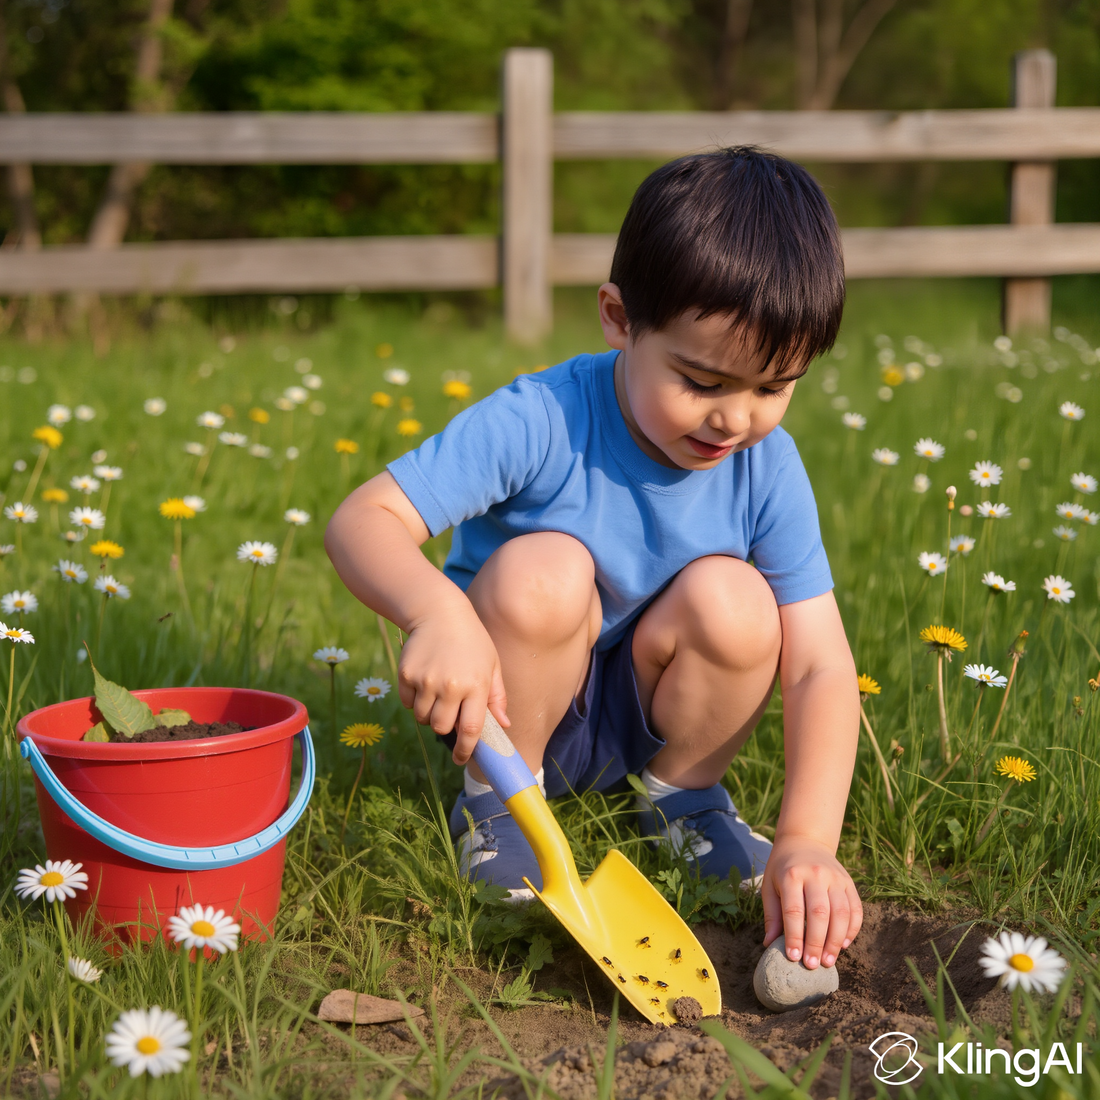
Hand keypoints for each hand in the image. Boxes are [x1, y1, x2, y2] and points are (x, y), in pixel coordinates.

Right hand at [397, 604, 508, 764]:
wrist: (439, 613)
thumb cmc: (472, 641)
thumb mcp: (491, 665)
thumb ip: (497, 697)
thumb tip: (503, 726)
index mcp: (476, 685)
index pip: (470, 729)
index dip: (466, 750)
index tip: (463, 759)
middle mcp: (451, 686)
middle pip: (441, 728)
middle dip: (444, 727)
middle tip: (448, 711)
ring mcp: (426, 680)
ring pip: (422, 718)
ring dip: (429, 714)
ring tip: (437, 693)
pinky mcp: (407, 675)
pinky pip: (408, 703)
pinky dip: (414, 700)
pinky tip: (424, 681)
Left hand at [760, 835, 862, 969]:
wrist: (805, 841)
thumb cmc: (783, 868)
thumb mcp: (770, 885)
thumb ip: (772, 914)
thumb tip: (769, 944)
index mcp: (792, 875)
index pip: (794, 910)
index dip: (794, 936)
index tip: (793, 958)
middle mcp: (816, 875)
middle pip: (820, 913)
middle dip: (817, 942)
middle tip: (812, 965)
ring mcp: (835, 878)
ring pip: (841, 913)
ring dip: (836, 940)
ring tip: (828, 961)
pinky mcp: (849, 882)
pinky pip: (855, 909)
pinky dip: (852, 929)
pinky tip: (843, 945)